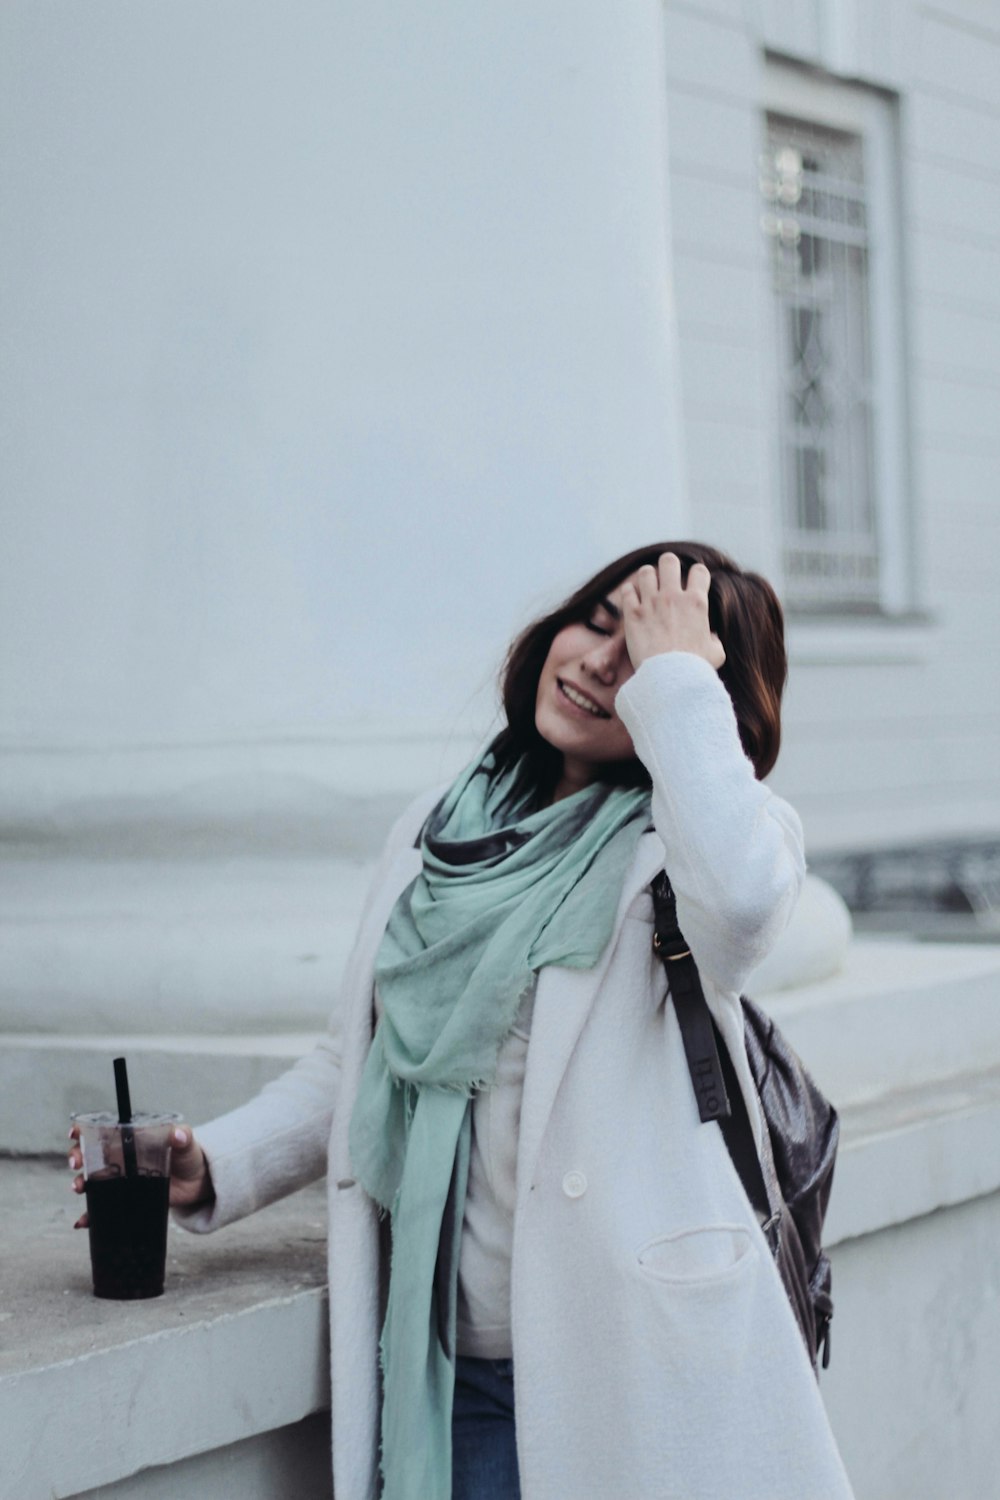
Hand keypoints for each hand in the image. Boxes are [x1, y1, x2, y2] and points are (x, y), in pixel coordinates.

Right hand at [68, 1122, 213, 1227]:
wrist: (196, 1182)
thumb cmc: (187, 1156)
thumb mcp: (186, 1143)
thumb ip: (182, 1136)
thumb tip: (178, 1134)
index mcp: (130, 1140)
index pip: (100, 1130)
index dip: (83, 1130)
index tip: (75, 1134)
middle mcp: (119, 1158)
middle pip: (89, 1155)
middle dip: (77, 1157)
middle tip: (77, 1163)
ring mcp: (119, 1180)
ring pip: (90, 1180)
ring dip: (79, 1184)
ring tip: (79, 1188)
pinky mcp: (123, 1199)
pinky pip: (101, 1208)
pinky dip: (89, 1216)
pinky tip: (82, 1222)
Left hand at [621, 552, 725, 671]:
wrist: (669, 678)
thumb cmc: (694, 668)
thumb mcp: (715, 653)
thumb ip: (714, 639)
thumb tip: (711, 636)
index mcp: (697, 603)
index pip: (699, 571)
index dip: (696, 575)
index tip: (691, 586)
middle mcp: (673, 597)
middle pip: (669, 561)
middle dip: (668, 567)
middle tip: (667, 580)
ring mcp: (651, 603)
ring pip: (645, 571)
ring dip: (647, 578)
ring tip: (647, 590)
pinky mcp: (632, 614)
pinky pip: (627, 590)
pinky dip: (629, 593)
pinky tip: (632, 602)